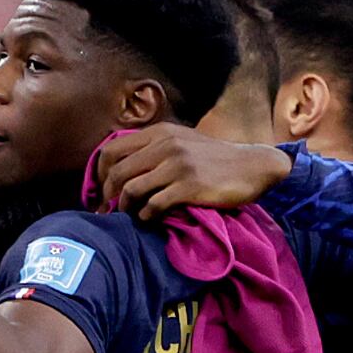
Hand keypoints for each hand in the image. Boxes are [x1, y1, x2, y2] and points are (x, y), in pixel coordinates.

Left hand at [99, 122, 290, 217]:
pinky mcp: (190, 186)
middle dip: (106, 195)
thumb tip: (124, 167)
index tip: (101, 190)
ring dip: (123, 208)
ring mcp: (177, 165)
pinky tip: (149, 219)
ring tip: (127, 217)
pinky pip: (154, 205)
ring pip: (131, 189)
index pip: (111, 149)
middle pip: (117, 171)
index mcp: (160, 132)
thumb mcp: (183, 142)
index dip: (99, 173)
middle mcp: (165, 145)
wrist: (253, 166)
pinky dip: (146, 216)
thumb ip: (155, 148)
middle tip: (106, 211)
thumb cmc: (216, 159)